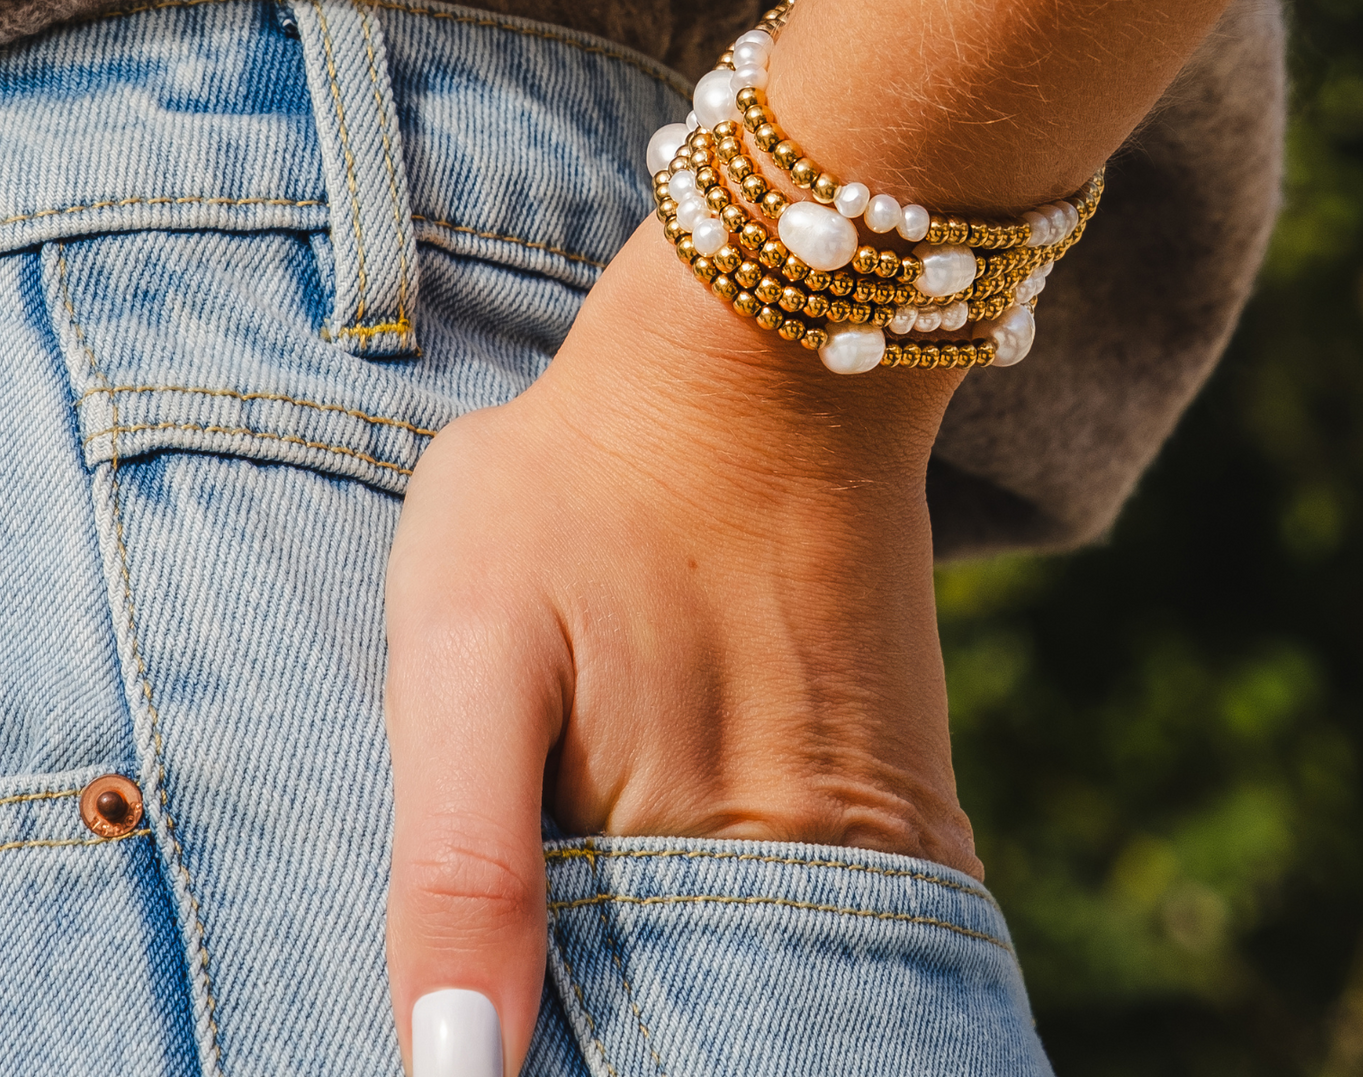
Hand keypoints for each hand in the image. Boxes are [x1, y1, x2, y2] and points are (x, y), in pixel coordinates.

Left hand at [383, 219, 975, 1073]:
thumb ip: (460, 864)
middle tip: (579, 1009)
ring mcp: (880, 828)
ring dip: (722, 1008)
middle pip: (720, 1033)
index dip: (567, 1065)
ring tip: (644, 975)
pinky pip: (860, 922)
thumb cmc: (578, 488)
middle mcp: (810, 871)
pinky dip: (795, 951)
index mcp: (680, 859)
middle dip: (644, 1042)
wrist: (762, 356)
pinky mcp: (912, 777)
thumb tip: (450, 1075)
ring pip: (791, 989)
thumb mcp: (466, 647)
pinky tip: (732, 913)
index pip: (621, 1053)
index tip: (532, 1043)